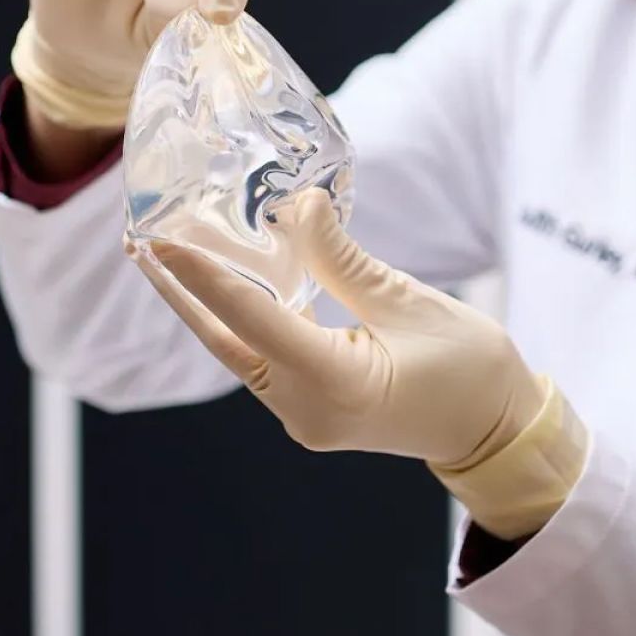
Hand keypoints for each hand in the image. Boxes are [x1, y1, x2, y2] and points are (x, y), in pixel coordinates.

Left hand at [127, 189, 547, 468]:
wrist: (496, 428)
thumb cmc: (470, 367)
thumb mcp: (410, 301)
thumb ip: (344, 259)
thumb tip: (297, 207)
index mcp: (336, 386)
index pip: (253, 321)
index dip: (204, 276)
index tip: (161, 240)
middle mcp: (306, 410)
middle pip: (228, 342)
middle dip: (184, 291)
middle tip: (139, 241)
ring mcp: (305, 415)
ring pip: (240, 351)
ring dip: (206, 304)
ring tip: (168, 256)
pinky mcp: (311, 407)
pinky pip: (263, 358)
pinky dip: (239, 320)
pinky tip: (222, 284)